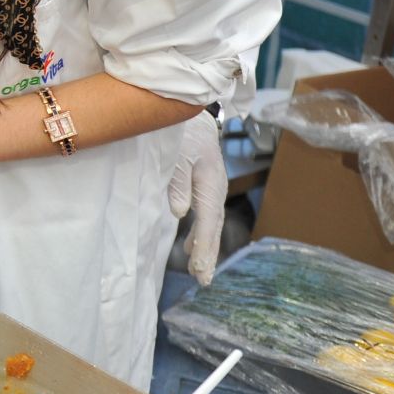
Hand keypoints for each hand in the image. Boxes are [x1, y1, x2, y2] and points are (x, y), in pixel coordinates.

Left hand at [171, 113, 226, 284]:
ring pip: (210, 224)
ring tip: (197, 270)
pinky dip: (199, 233)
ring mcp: (212, 188)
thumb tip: (179, 213)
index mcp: (210, 183)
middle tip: (203, 280)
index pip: (208, 222)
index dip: (204, 247)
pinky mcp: (205, 186)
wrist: (193, 112)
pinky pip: (205, 216)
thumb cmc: (183, 132)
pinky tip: (190, 246)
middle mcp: (215, 189)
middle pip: (212, 228)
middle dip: (207, 254)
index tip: (200, 271)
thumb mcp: (178, 155)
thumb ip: (178, 182)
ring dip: (203, 247)